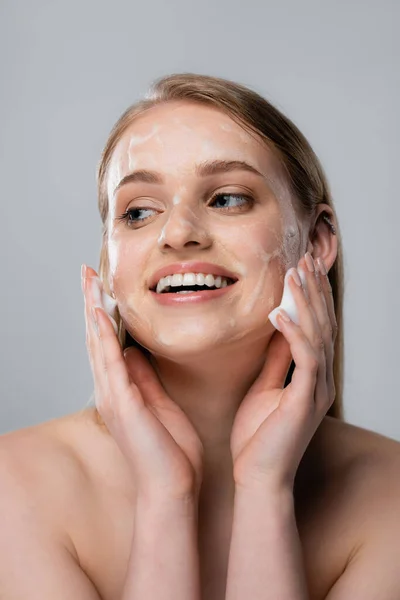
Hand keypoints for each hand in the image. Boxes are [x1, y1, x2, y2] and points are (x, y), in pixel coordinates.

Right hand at [82, 265, 203, 499]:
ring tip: (88, 280)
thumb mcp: (160, 403)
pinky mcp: (123, 404)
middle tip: (87, 271)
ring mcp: (113, 397)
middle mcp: (111, 390)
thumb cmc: (171, 451)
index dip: (102, 313)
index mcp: (121, 390)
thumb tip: (135, 352)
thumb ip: (145, 378)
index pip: (107, 343)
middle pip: (95, 338)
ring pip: (97, 344)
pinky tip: (99, 313)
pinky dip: (102, 337)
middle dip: (91, 303)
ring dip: (92, 310)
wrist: (173, 488)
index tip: (102, 285)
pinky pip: (110, 363)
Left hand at [230, 253, 336, 491]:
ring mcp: (316, 390)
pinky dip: (294, 333)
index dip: (310, 298)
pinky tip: (279, 312)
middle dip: (313, 291)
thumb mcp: (265, 388)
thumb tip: (275, 330)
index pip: (314, 328)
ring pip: (317, 335)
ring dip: (306, 302)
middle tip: (305, 260)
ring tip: (295, 274)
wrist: (258, 478)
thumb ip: (275, 361)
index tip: (301, 270)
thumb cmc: (257, 438)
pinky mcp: (305, 401)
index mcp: (310, 377)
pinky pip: (304, 359)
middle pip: (322, 325)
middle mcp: (319, 380)